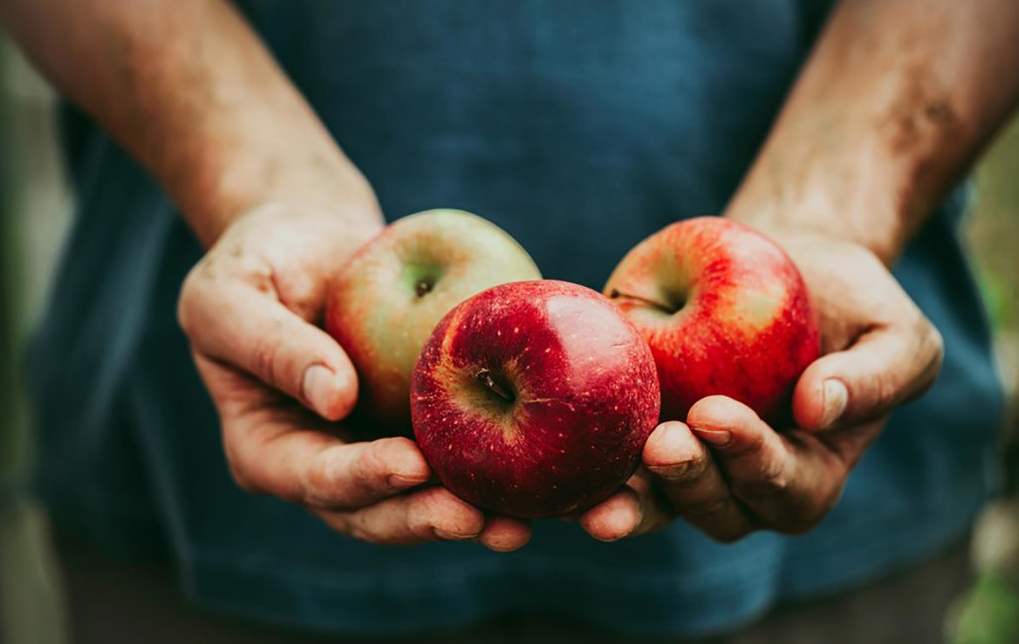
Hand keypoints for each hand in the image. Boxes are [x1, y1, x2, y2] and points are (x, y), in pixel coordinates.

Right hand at [177, 203, 530, 549]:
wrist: (311, 241)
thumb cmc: (257, 260)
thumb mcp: (230, 294)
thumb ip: (270, 345)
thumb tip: (335, 397)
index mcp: (267, 448)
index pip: (313, 477)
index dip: (361, 478)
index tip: (409, 464)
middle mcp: (324, 462)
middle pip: (374, 510)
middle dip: (424, 518)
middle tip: (478, 519)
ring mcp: (375, 448)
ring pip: (422, 498)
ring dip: (469, 515)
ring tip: (518, 525)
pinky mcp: (420, 425)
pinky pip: (457, 453)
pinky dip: (495, 470)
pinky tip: (539, 475)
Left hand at [579, 227, 942, 541]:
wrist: (782, 261)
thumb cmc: (849, 303)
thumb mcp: (895, 333)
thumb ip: (877, 377)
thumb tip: (819, 409)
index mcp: (809, 470)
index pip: (785, 487)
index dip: (752, 460)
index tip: (717, 415)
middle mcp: (744, 480)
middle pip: (718, 510)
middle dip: (689, 482)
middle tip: (662, 442)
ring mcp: (689, 460)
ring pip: (660, 503)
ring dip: (634, 500)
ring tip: (604, 488)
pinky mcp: (640, 428)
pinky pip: (614, 462)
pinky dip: (589, 469)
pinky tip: (565, 464)